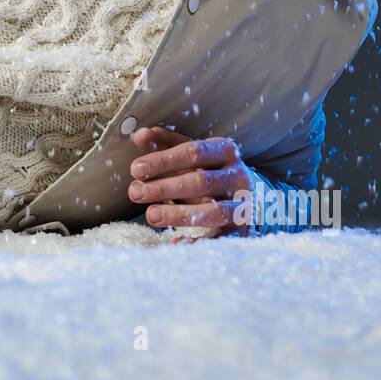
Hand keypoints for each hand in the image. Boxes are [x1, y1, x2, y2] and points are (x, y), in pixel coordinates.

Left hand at [127, 126, 251, 241]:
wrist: (246, 195)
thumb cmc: (209, 170)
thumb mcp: (189, 155)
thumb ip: (165, 144)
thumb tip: (140, 135)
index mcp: (225, 151)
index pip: (193, 152)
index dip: (163, 160)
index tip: (136, 169)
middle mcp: (238, 177)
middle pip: (201, 181)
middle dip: (164, 188)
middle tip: (135, 192)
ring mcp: (243, 205)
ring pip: (213, 211)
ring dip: (178, 214)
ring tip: (151, 215)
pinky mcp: (243, 230)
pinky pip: (223, 239)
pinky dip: (200, 242)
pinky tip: (176, 243)